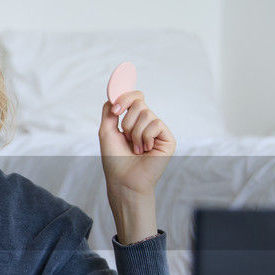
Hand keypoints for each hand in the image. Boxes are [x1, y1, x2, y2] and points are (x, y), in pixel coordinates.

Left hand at [98, 91, 175, 242]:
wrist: (124, 180)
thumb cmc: (114, 159)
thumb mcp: (106, 131)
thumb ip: (109, 111)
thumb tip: (114, 95)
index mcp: (134, 121)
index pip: (135, 97)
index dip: (125, 98)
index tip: (115, 110)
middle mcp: (147, 124)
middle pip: (139, 103)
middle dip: (127, 121)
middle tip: (126, 138)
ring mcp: (158, 131)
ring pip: (146, 114)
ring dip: (135, 133)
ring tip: (136, 149)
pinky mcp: (168, 139)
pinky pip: (156, 124)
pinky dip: (145, 137)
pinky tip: (146, 150)